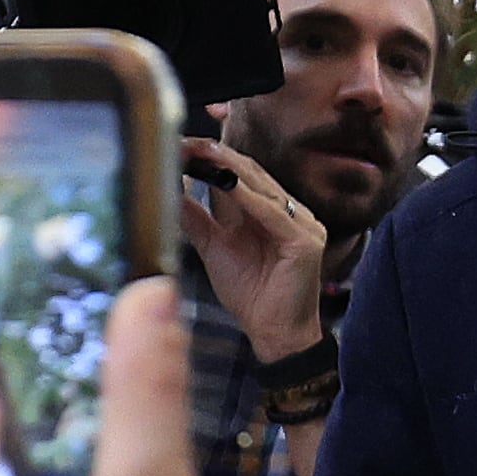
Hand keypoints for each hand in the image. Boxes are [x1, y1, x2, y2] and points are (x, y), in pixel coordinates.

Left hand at [181, 138, 329, 364]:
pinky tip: (228, 184)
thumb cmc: (250, 294)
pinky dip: (249, 197)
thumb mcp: (213, 248)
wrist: (275, 333)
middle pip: (251, 173)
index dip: (212, 157)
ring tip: (204, 154)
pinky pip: (273, 213)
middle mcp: (287, 212)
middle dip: (218, 156)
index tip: (182, 145)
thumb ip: (195, 218)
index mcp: (266, 212)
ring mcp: (301, 223)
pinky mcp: (306, 240)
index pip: (239, 174)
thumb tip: (171, 189)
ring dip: (231, 169)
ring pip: (262, 186)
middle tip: (188, 143)